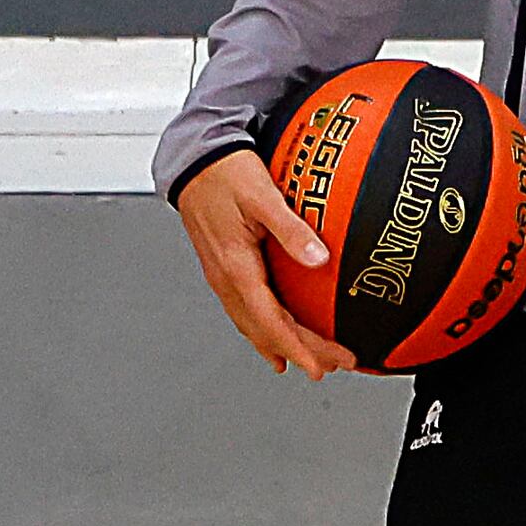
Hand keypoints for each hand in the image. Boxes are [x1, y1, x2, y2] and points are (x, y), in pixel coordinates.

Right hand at [172, 151, 354, 378]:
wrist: (194, 159)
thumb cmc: (225, 173)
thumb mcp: (263, 196)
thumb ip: (291, 229)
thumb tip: (320, 259)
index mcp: (235, 266)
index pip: (270, 321)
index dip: (297, 347)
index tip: (320, 366)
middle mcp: (226, 277)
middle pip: (264, 329)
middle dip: (299, 351)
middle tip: (331, 366)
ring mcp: (222, 275)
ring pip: (252, 323)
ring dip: (281, 344)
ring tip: (308, 361)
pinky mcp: (224, 267)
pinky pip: (246, 309)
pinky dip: (264, 328)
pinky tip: (275, 335)